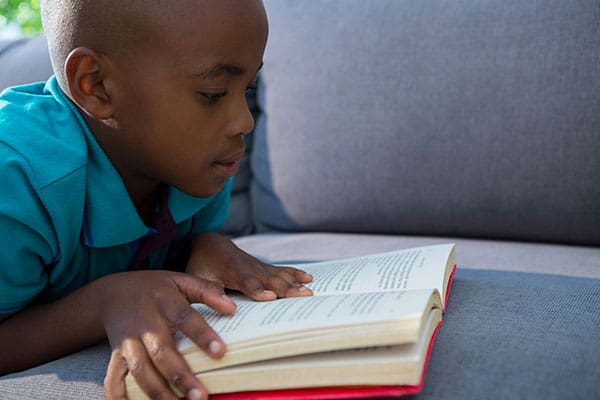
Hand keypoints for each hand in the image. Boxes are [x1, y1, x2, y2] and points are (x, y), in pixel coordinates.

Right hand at [98, 270, 235, 399]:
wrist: (113, 293)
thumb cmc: (157, 289)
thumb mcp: (181, 280)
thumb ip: (207, 291)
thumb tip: (231, 306)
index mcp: (163, 301)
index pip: (185, 318)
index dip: (202, 335)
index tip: (221, 352)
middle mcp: (144, 323)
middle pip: (161, 352)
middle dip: (180, 376)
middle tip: (200, 396)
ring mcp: (127, 341)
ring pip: (140, 370)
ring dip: (158, 392)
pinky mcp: (115, 356)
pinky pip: (113, 379)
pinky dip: (119, 396)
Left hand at [187, 233, 313, 300]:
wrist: (211, 244)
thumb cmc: (203, 264)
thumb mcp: (199, 278)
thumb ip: (211, 290)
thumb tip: (225, 306)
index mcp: (233, 272)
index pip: (248, 283)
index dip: (259, 290)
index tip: (271, 297)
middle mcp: (250, 268)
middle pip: (270, 279)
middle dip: (287, 288)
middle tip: (303, 295)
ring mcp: (259, 266)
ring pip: (279, 275)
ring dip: (294, 282)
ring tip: (309, 290)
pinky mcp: (265, 267)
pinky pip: (282, 270)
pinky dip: (295, 273)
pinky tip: (309, 277)